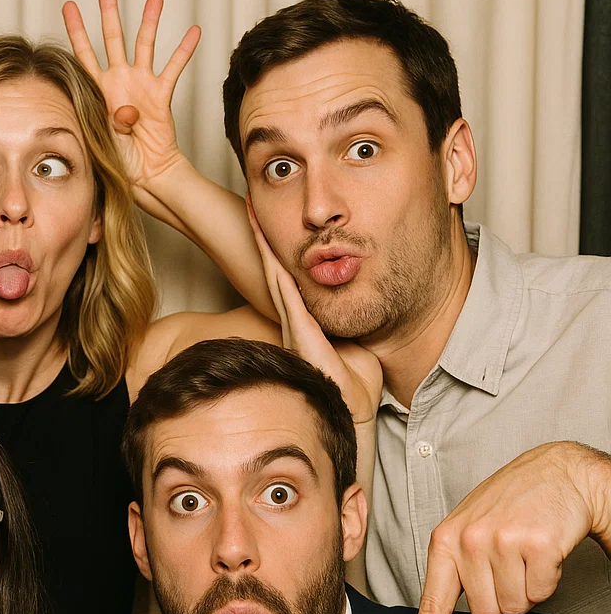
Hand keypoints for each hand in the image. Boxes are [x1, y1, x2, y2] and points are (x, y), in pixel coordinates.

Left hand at [62, 0, 199, 190]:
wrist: (143, 173)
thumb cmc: (117, 159)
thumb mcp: (102, 137)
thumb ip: (109, 121)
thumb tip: (127, 111)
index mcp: (97, 89)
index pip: (83, 53)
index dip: (76, 29)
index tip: (69, 5)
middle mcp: (118, 80)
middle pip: (112, 36)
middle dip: (109, 9)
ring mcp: (140, 84)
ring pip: (145, 43)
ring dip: (149, 19)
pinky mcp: (161, 94)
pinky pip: (174, 68)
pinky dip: (184, 50)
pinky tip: (194, 31)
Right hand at [245, 196, 382, 425]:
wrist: (354, 408)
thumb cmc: (357, 383)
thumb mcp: (357, 342)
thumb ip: (352, 321)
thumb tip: (361, 301)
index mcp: (307, 321)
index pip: (291, 277)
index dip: (280, 249)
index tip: (273, 222)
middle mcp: (295, 320)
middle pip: (276, 269)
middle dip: (265, 237)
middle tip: (252, 205)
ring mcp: (294, 325)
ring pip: (276, 275)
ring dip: (265, 244)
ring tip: (253, 214)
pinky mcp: (299, 333)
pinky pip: (286, 293)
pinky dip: (275, 267)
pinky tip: (270, 247)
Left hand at [407, 442, 610, 613]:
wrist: (557, 471)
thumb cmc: (513, 508)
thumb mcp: (480, 543)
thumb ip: (473, 587)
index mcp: (444, 542)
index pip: (433, 605)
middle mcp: (467, 541)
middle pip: (485, 612)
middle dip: (504, 597)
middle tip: (512, 561)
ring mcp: (500, 541)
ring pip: (515, 606)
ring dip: (528, 587)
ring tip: (527, 551)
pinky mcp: (536, 544)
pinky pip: (543, 592)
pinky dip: (549, 578)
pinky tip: (546, 548)